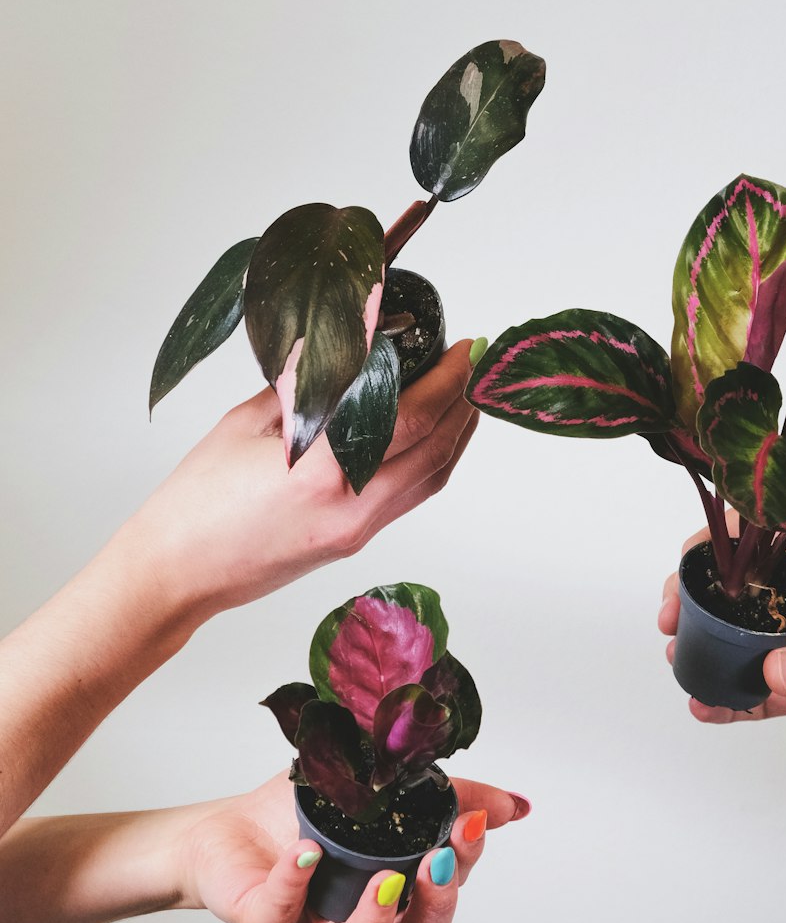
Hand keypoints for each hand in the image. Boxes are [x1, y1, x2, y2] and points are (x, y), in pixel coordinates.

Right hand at [126, 340, 478, 621]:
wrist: (176, 574)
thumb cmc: (196, 502)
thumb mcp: (245, 425)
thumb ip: (302, 389)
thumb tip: (341, 354)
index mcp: (323, 472)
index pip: (412, 417)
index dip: (447, 380)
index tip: (462, 347)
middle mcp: (353, 507)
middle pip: (436, 450)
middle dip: (462, 403)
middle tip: (471, 364)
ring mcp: (357, 530)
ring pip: (431, 479)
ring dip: (455, 436)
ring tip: (462, 396)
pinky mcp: (352, 542)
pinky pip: (409, 497)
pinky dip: (431, 463)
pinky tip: (430, 438)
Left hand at [177, 773, 529, 922]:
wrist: (224, 833)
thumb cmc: (302, 817)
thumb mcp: (378, 789)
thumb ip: (444, 796)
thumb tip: (515, 805)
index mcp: (394, 890)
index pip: (444, 892)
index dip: (465, 862)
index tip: (472, 822)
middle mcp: (361, 919)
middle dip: (437, 903)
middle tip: (440, 862)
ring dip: (376, 917)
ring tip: (384, 880)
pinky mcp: (265, 920)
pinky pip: (281, 917)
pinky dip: (297, 882)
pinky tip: (306, 851)